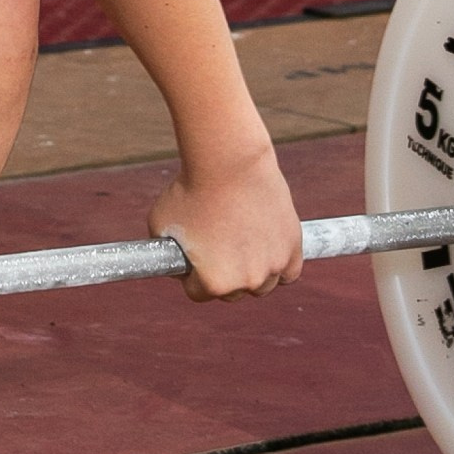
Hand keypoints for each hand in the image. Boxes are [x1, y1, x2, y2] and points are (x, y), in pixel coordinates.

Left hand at [149, 144, 302, 299]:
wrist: (228, 161)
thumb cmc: (191, 189)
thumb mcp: (161, 225)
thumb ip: (164, 253)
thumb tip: (171, 263)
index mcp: (214, 283)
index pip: (198, 293)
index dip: (191, 274)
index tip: (193, 256)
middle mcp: (247, 281)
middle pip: (233, 292)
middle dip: (224, 274)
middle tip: (218, 247)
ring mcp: (273, 265)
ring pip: (262, 284)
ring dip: (253, 272)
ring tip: (241, 246)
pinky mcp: (293, 246)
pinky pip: (288, 272)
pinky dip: (280, 265)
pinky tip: (269, 252)